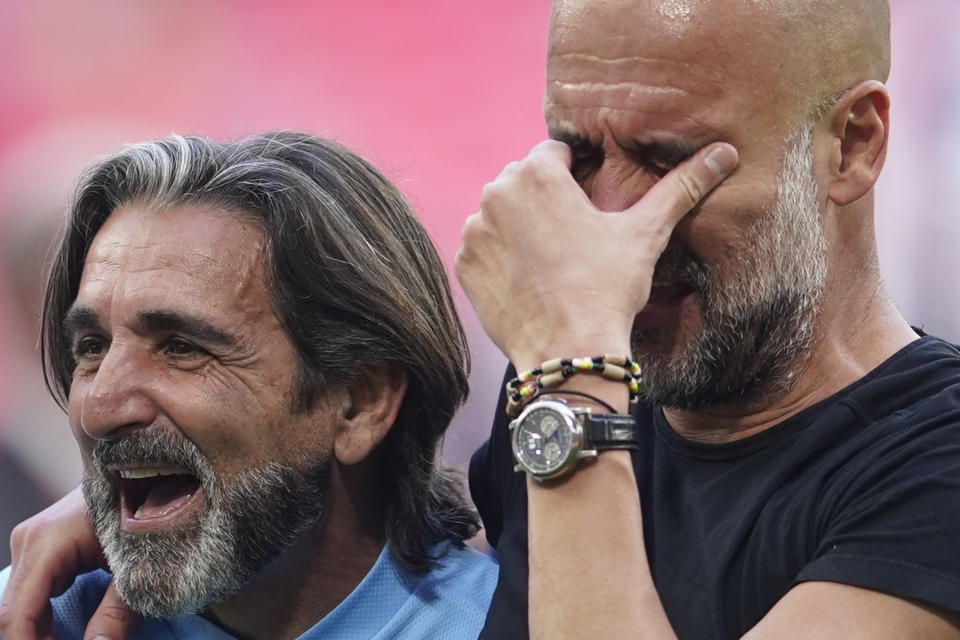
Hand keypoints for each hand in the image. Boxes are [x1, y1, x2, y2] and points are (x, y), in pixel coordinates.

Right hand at [0, 487, 138, 639]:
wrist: (147, 474)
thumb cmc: (144, 510)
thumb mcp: (135, 564)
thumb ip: (116, 613)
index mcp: (46, 542)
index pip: (17, 613)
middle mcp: (28, 541)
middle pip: (13, 612)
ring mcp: (32, 545)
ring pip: (20, 607)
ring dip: (40, 635)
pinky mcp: (42, 552)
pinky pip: (32, 597)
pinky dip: (44, 622)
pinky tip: (63, 637)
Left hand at [455, 139, 737, 369]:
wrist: (568, 352)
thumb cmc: (607, 290)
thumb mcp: (645, 234)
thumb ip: (680, 187)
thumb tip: (724, 153)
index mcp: (537, 173)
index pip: (556, 153)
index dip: (576, 176)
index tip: (589, 205)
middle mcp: (496, 193)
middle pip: (524, 181)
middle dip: (546, 200)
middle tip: (574, 237)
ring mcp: (475, 230)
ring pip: (501, 212)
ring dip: (521, 226)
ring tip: (552, 260)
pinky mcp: (464, 263)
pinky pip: (483, 246)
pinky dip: (501, 256)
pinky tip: (529, 277)